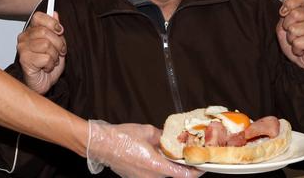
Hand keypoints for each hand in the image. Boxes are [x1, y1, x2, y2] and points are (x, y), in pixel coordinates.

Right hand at [17, 11, 66, 93]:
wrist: (43, 83)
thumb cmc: (48, 64)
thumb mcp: (57, 44)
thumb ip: (55, 29)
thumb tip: (55, 13)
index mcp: (32, 31)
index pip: (38, 17)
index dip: (52, 22)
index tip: (60, 30)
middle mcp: (24, 38)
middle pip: (45, 31)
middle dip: (58, 43)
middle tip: (60, 51)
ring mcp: (22, 49)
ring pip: (46, 44)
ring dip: (54, 55)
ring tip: (52, 61)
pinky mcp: (24, 60)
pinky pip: (46, 57)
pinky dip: (50, 64)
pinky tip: (46, 67)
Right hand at [86, 120, 202, 177]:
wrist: (101, 144)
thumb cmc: (121, 137)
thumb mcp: (146, 131)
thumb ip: (160, 137)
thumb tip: (167, 137)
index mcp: (155, 166)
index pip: (181, 175)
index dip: (195, 172)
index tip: (202, 167)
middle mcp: (150, 177)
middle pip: (173, 176)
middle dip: (182, 168)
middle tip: (190, 158)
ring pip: (162, 176)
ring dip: (170, 168)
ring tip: (175, 156)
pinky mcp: (135, 177)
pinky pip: (151, 175)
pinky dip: (158, 168)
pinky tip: (158, 157)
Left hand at [276, 0, 303, 68]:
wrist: (301, 59)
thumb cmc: (293, 41)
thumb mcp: (283, 26)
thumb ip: (284, 16)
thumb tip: (284, 9)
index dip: (288, 4)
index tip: (283, 12)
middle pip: (294, 14)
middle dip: (287, 26)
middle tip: (291, 32)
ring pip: (294, 29)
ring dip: (291, 38)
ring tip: (297, 40)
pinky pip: (297, 42)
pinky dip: (296, 48)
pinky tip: (302, 47)